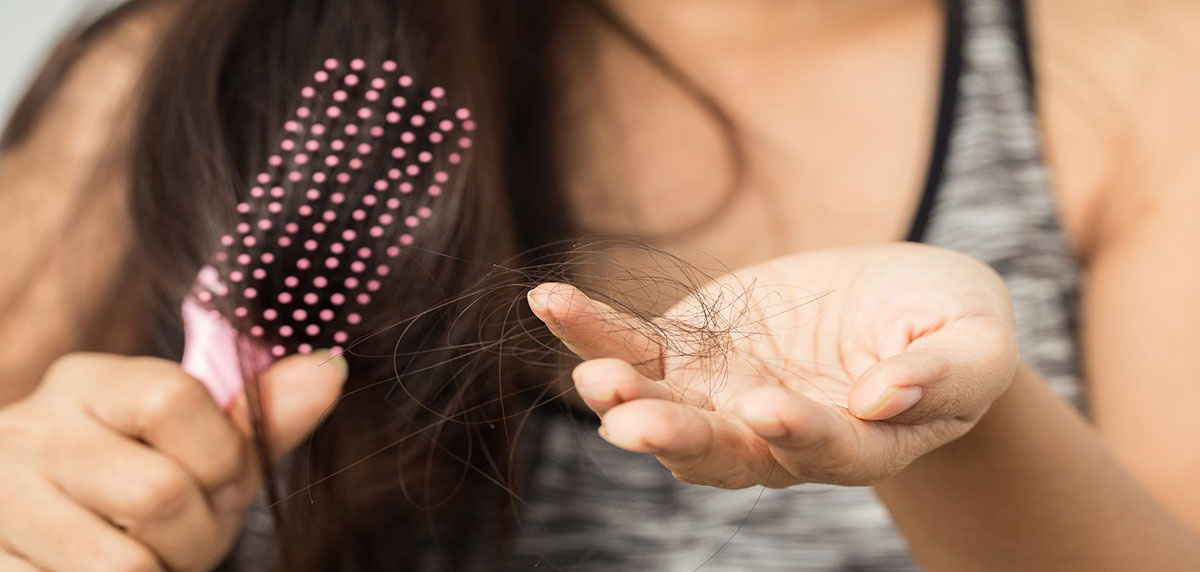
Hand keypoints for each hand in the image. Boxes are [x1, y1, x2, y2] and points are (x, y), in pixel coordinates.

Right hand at [0, 351, 346, 571]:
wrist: (43, 540)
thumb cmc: (137, 492)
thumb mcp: (203, 451)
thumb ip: (262, 419)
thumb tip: (330, 368)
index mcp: (91, 384)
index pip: (173, 400)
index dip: (221, 457)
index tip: (219, 479)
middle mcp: (32, 430)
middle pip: (160, 492)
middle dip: (199, 533)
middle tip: (186, 536)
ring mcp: (1, 500)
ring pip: (124, 564)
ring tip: (149, 557)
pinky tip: (103, 571)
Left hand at [528, 242, 1017, 488]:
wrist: (896, 303)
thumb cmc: (948, 325)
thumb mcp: (973, 342)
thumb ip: (944, 373)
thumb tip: (888, 397)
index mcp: (856, 442)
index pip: (824, 449)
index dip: (798, 433)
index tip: (768, 407)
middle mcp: (774, 433)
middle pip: (720, 450)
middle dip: (676, 438)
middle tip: (633, 425)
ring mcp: (723, 393)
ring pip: (662, 406)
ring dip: (622, 396)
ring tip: (593, 379)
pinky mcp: (689, 349)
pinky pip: (632, 344)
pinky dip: (592, 330)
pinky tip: (551, 304)